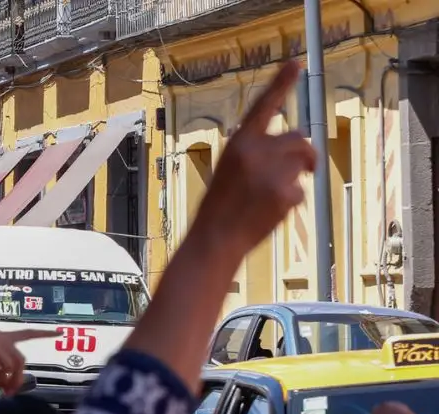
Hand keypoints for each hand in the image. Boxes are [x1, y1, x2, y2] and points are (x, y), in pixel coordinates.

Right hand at [186, 61, 316, 261]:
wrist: (215, 239)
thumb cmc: (219, 207)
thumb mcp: (229, 170)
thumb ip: (255, 153)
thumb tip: (295, 147)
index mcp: (238, 143)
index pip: (263, 106)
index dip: (281, 83)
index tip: (296, 63)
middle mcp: (257, 151)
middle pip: (298, 138)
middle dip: (303, 153)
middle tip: (307, 167)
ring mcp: (273, 172)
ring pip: (303, 161)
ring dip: (300, 174)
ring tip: (278, 194)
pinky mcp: (287, 193)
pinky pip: (301, 190)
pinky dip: (291, 201)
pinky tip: (271, 212)